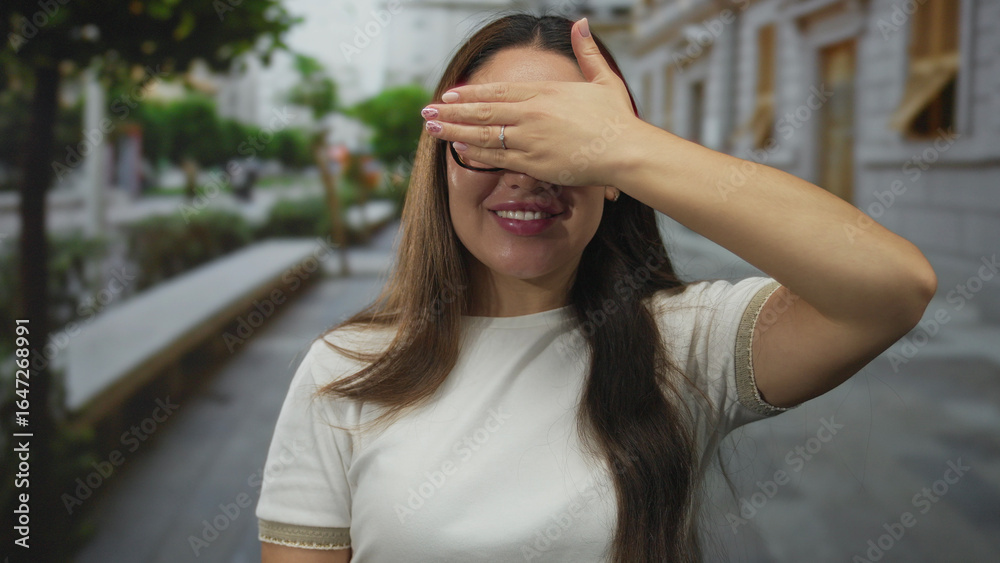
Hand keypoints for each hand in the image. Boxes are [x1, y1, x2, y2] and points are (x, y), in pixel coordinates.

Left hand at [419, 18, 641, 187]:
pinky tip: (459, 149)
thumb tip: (582, 23)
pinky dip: (477, 153)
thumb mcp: (603, 79)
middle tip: (426, 111)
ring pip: (484, 134)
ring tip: (432, 129)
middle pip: (483, 111)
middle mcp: (532, 115)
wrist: (626, 150)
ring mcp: (531, 140)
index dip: (471, 93)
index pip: (498, 91)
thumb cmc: (617, 119)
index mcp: (545, 93)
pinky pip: (498, 158)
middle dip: (452, 111)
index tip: (450, 94)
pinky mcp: (534, 164)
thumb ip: (587, 52)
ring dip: (455, 131)